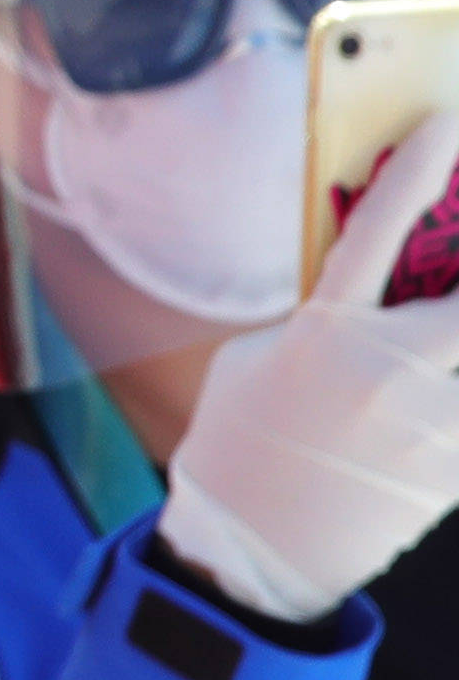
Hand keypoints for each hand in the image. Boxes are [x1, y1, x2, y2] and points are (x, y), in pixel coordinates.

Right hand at [164, 109, 458, 622]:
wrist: (250, 556)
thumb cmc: (241, 448)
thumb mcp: (257, 364)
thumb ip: (320, 324)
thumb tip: (379, 299)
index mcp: (323, 334)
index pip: (377, 230)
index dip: (415, 170)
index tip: (446, 123)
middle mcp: (387, 370)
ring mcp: (430, 421)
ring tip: (438, 354)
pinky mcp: (453, 468)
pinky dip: (457, 407)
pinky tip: (431, 413)